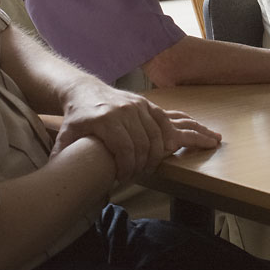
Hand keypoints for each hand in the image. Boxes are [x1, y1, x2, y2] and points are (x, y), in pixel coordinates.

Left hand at [52, 80, 217, 179]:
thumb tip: (58, 176)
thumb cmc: (76, 118)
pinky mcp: (148, 106)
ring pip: (166, 127)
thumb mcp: (65, 137)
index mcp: (107, 120)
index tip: (125, 178)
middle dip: (151, 161)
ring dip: (187, 140)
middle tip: (147, 171)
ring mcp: (141, 107)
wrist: (84, 91)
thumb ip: (63, 156)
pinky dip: (188, 126)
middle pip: (148, 142)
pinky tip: (202, 132)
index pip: (125, 149)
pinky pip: (171, 117)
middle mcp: (127, 111)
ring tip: (211, 144)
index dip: (128, 167)